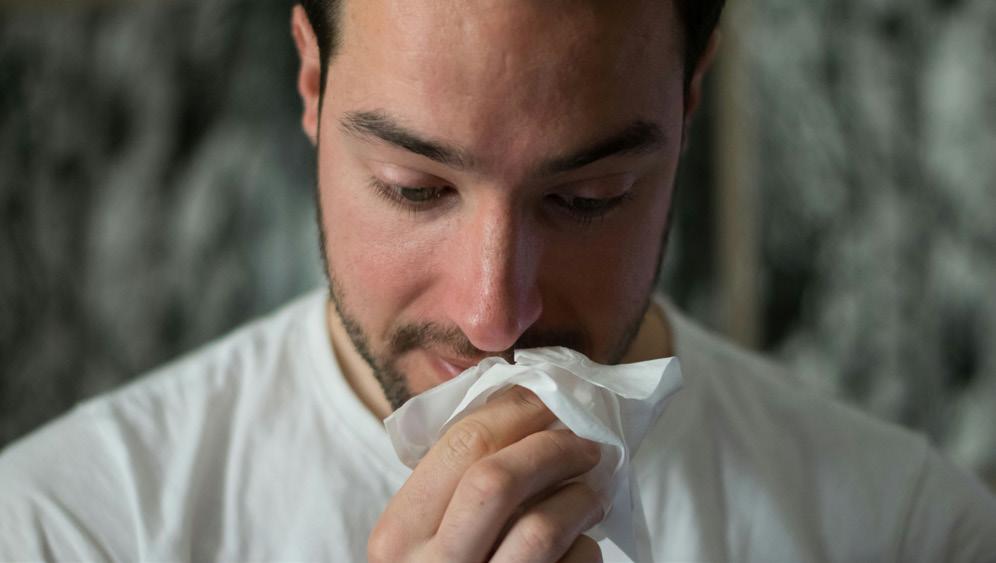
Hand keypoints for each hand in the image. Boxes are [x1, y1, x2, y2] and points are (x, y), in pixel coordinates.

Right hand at [368, 386, 604, 561]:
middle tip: (586, 442)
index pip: (461, 444)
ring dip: (581, 498)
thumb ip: (454, 485)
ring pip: (541, 529)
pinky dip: (586, 550)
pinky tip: (581, 545)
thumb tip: (528, 409)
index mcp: (398, 535)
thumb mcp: (425, 537)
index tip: (550, 400)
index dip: (518, 411)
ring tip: (595, 490)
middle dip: (552, 448)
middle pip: (497, 479)